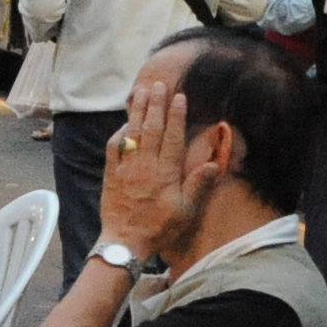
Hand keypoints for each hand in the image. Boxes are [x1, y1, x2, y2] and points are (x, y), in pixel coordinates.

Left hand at [99, 75, 195, 258]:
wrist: (125, 241)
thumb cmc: (159, 228)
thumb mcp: (185, 211)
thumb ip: (198, 185)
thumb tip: (214, 164)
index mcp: (165, 173)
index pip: (173, 137)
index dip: (176, 115)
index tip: (179, 97)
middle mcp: (145, 165)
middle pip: (151, 128)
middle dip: (155, 104)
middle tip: (158, 85)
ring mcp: (126, 168)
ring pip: (132, 133)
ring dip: (137, 111)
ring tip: (140, 92)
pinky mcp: (112, 174)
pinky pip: (114, 148)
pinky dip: (119, 133)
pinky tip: (124, 123)